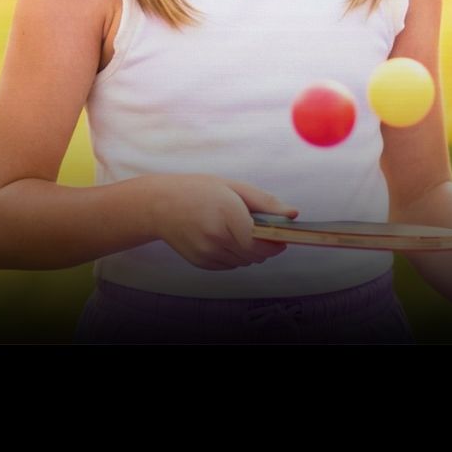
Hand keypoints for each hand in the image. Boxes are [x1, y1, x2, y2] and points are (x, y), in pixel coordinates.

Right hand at [150, 174, 299, 270]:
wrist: (159, 205)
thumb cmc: (197, 191)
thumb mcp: (233, 187)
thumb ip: (265, 202)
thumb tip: (292, 214)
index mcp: (227, 215)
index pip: (261, 243)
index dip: (275, 243)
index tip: (280, 237)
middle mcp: (216, 238)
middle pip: (255, 256)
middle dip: (263, 246)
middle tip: (256, 228)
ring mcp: (207, 253)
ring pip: (244, 262)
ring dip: (248, 251)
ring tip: (235, 229)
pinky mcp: (201, 262)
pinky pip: (230, 265)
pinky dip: (234, 255)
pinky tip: (222, 237)